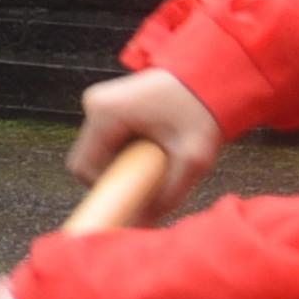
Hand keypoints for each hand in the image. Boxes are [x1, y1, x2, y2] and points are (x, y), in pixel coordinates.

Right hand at [72, 66, 220, 206]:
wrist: (213, 75)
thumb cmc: (202, 110)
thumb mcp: (192, 159)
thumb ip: (169, 195)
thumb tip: (144, 222)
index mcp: (106, 114)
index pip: (85, 168)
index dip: (107, 189)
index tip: (134, 196)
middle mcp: (94, 104)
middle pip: (87, 159)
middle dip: (113, 176)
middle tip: (146, 179)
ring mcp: (99, 100)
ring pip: (96, 149)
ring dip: (119, 162)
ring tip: (153, 161)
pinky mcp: (109, 101)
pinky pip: (105, 137)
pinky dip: (123, 150)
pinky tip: (150, 148)